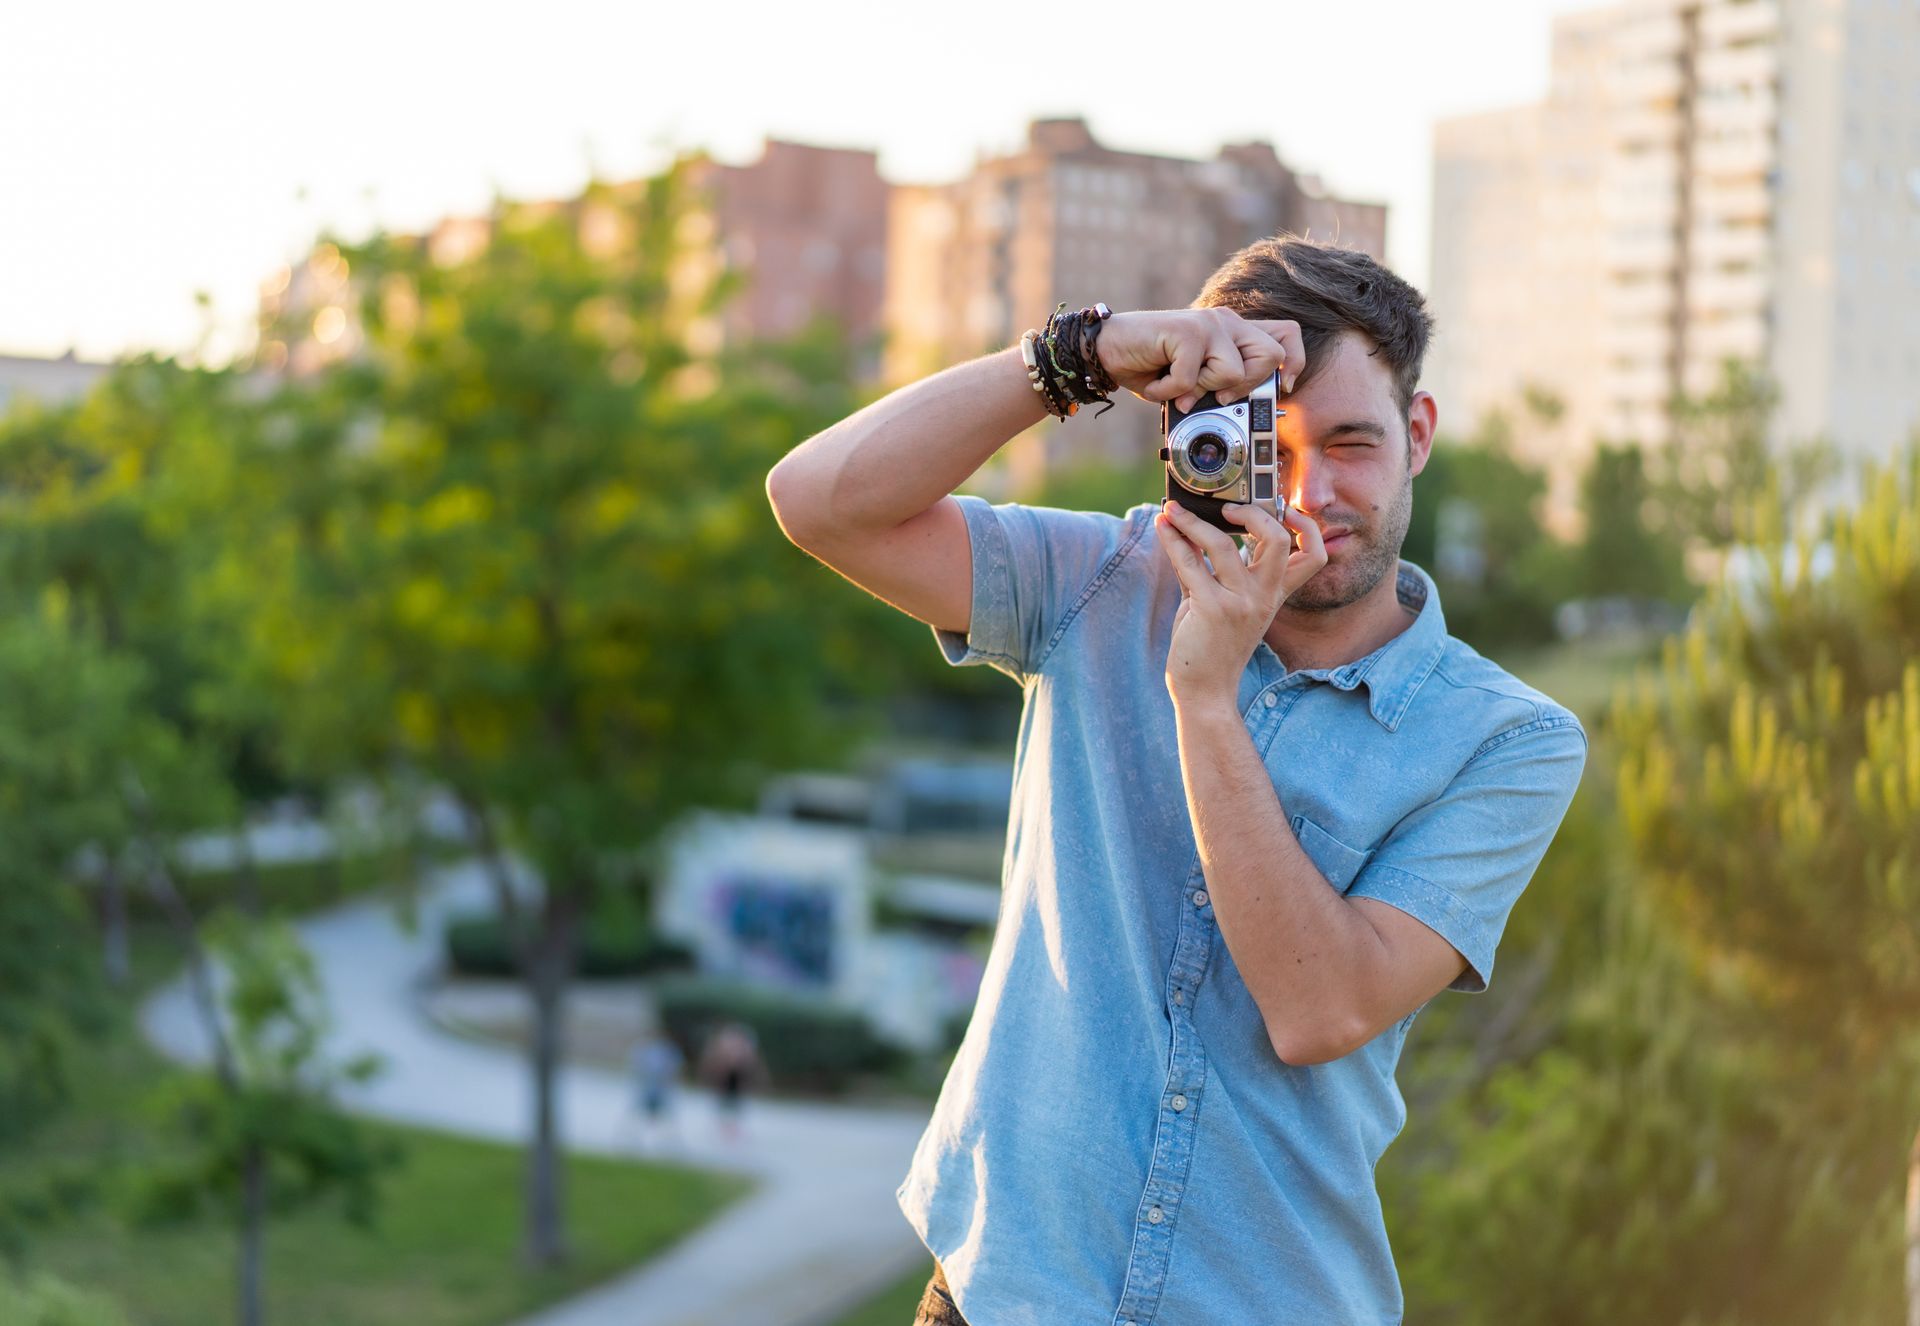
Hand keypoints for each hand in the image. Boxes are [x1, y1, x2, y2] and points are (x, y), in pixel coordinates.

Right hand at [1097, 308, 1304, 412]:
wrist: (1106, 350)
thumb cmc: (1149, 367)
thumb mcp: (1194, 381)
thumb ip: (1219, 386)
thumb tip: (1240, 410)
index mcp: (1233, 331)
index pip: (1287, 336)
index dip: (1292, 365)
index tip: (1278, 389)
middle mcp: (1226, 322)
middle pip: (1272, 355)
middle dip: (1246, 387)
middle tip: (1215, 395)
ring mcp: (1208, 324)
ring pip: (1233, 372)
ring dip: (1201, 390)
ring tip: (1176, 386)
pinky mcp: (1188, 331)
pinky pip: (1193, 378)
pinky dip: (1169, 392)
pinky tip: (1156, 382)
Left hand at [1153, 499, 1327, 707]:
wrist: (1205, 690)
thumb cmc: (1211, 645)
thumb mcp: (1221, 600)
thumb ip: (1210, 566)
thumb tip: (1190, 526)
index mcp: (1274, 593)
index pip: (1313, 555)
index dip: (1307, 526)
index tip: (1286, 507)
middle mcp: (1263, 596)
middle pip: (1278, 539)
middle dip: (1252, 513)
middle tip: (1226, 508)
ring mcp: (1240, 603)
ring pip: (1222, 544)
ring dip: (1192, 522)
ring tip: (1172, 510)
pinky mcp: (1212, 609)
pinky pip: (1190, 563)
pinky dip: (1173, 541)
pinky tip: (1163, 528)